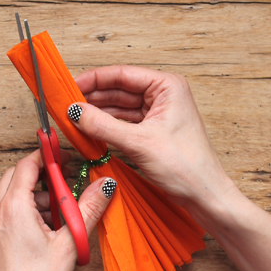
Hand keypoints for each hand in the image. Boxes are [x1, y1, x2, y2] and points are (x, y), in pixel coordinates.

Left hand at [0, 149, 114, 270]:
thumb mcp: (69, 244)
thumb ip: (88, 209)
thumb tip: (104, 186)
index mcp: (12, 207)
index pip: (28, 164)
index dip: (47, 155)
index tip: (62, 155)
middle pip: (17, 176)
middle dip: (42, 175)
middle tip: (63, 182)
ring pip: (10, 194)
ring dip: (34, 196)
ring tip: (57, 214)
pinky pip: (4, 212)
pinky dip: (23, 211)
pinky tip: (42, 231)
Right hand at [71, 65, 234, 207]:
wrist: (204, 196)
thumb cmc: (187, 167)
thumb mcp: (139, 142)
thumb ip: (103, 125)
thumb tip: (75, 111)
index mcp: (167, 86)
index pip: (122, 74)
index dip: (93, 79)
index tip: (70, 87)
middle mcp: (163, 95)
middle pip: (118, 89)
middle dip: (92, 97)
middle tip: (66, 105)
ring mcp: (157, 113)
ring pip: (119, 107)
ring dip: (97, 113)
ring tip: (73, 118)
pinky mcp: (152, 130)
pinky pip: (123, 122)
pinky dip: (106, 126)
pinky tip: (89, 129)